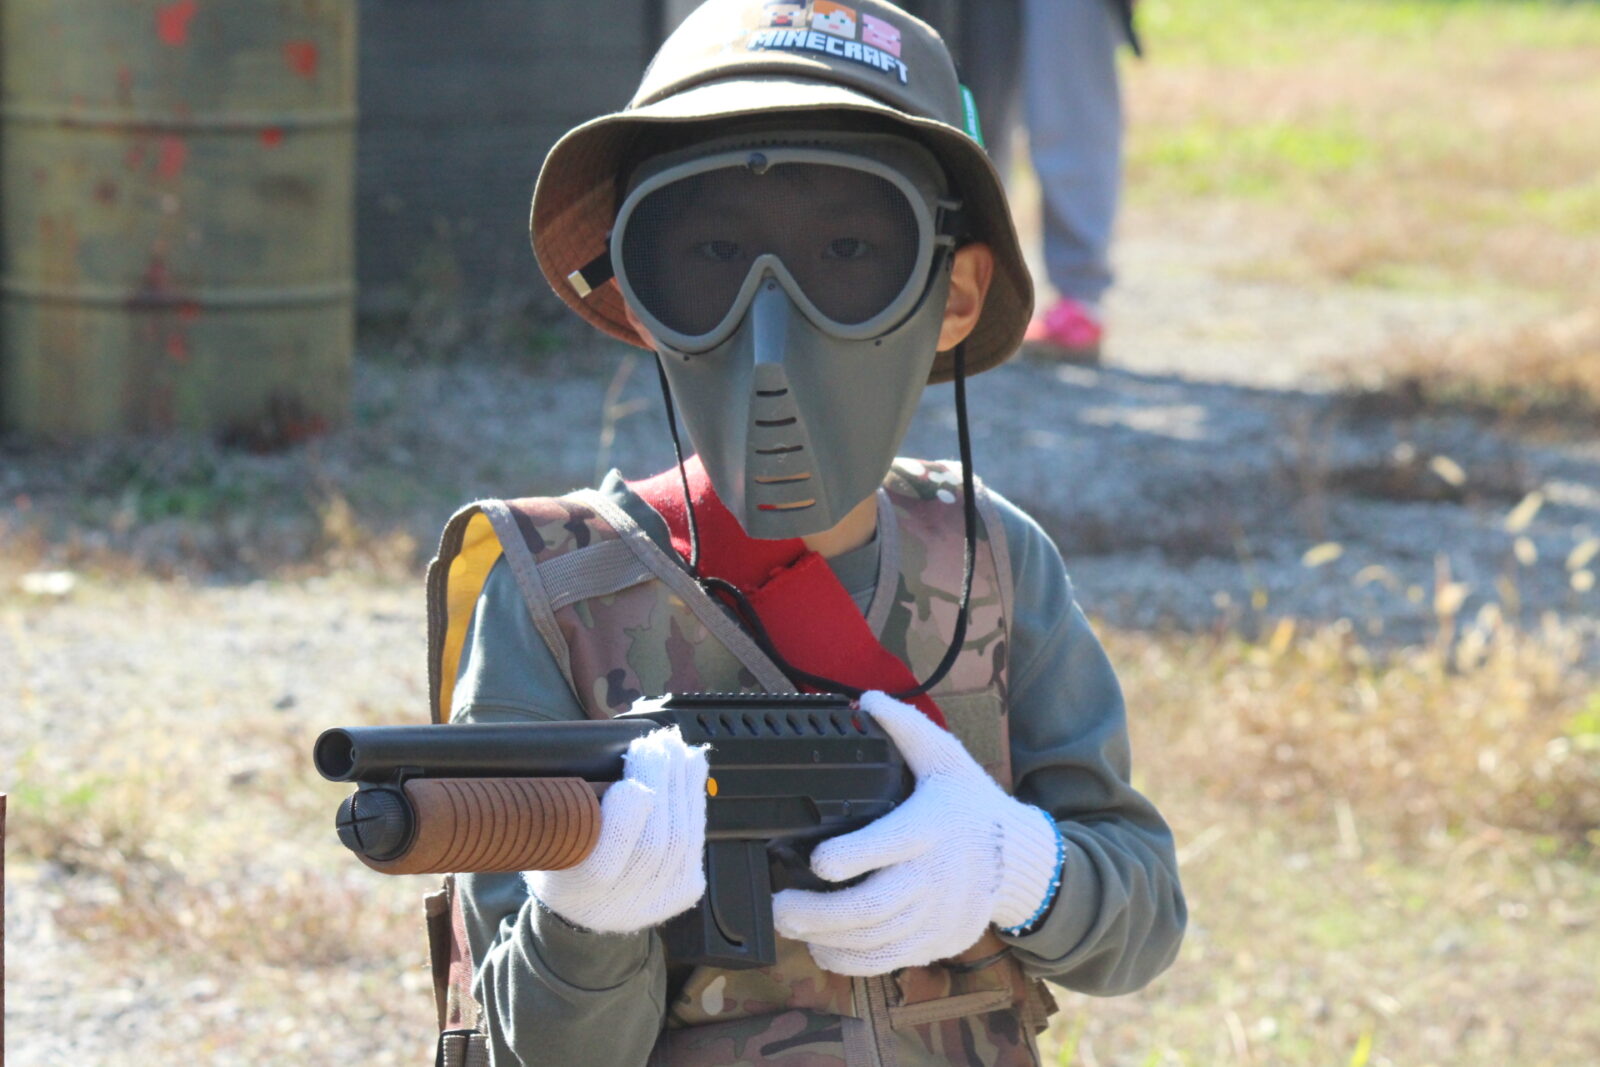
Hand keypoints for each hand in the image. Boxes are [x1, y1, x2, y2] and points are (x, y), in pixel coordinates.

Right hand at [524, 725, 707, 933]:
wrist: (586, 905)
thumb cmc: (564, 854)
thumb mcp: (550, 833)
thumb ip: (566, 806)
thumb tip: (601, 758)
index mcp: (578, 891)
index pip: (605, 862)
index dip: (624, 821)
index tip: (629, 782)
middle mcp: (622, 904)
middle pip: (655, 843)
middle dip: (661, 785)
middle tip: (659, 744)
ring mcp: (658, 901)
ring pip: (682, 839)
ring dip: (684, 786)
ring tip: (679, 751)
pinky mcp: (684, 892)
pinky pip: (695, 841)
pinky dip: (695, 801)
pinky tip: (693, 772)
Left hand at [771, 691, 1061, 974]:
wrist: (1020, 861)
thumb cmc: (972, 807)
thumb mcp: (945, 759)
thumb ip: (905, 729)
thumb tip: (868, 699)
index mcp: (929, 828)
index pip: (889, 845)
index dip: (850, 856)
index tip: (818, 861)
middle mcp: (931, 877)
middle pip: (872, 906)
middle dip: (818, 912)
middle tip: (780, 905)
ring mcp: (933, 916)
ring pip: (873, 940)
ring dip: (825, 938)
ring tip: (790, 924)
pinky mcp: (933, 943)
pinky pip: (886, 962)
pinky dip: (849, 961)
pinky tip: (822, 949)